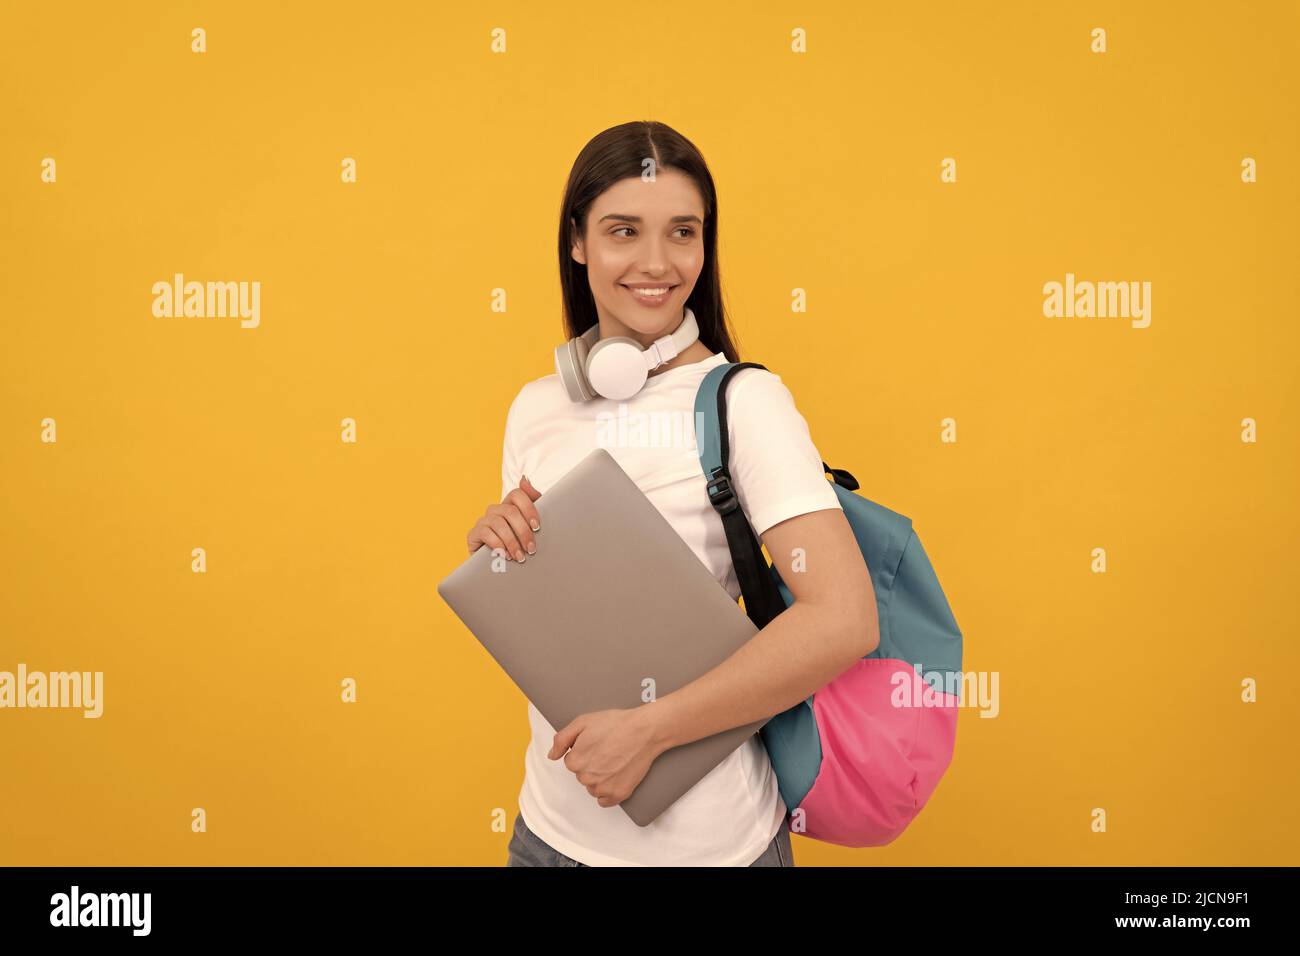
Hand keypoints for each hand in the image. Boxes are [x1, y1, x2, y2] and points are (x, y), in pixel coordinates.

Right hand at [466, 475, 541, 562]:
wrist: (495, 565)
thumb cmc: (515, 545)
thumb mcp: (527, 528)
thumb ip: (531, 505)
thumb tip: (525, 479)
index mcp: (509, 505)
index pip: (517, 494)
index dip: (528, 508)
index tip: (537, 526)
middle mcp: (495, 509)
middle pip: (510, 511)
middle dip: (523, 531)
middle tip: (531, 548)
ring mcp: (483, 520)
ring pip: (499, 523)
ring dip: (512, 542)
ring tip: (520, 557)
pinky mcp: (473, 533)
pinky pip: (486, 533)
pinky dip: (498, 545)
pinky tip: (505, 556)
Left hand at [548, 707, 664, 808]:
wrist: (644, 731)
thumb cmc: (615, 724)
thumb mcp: (582, 722)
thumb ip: (561, 739)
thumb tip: (552, 756)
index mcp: (575, 761)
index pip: (572, 762)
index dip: (584, 751)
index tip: (597, 744)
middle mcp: (586, 778)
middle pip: (582, 775)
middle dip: (591, 764)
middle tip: (607, 750)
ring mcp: (603, 788)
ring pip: (593, 788)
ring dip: (599, 778)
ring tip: (614, 761)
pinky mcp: (618, 794)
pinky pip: (604, 801)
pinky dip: (608, 791)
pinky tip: (616, 776)